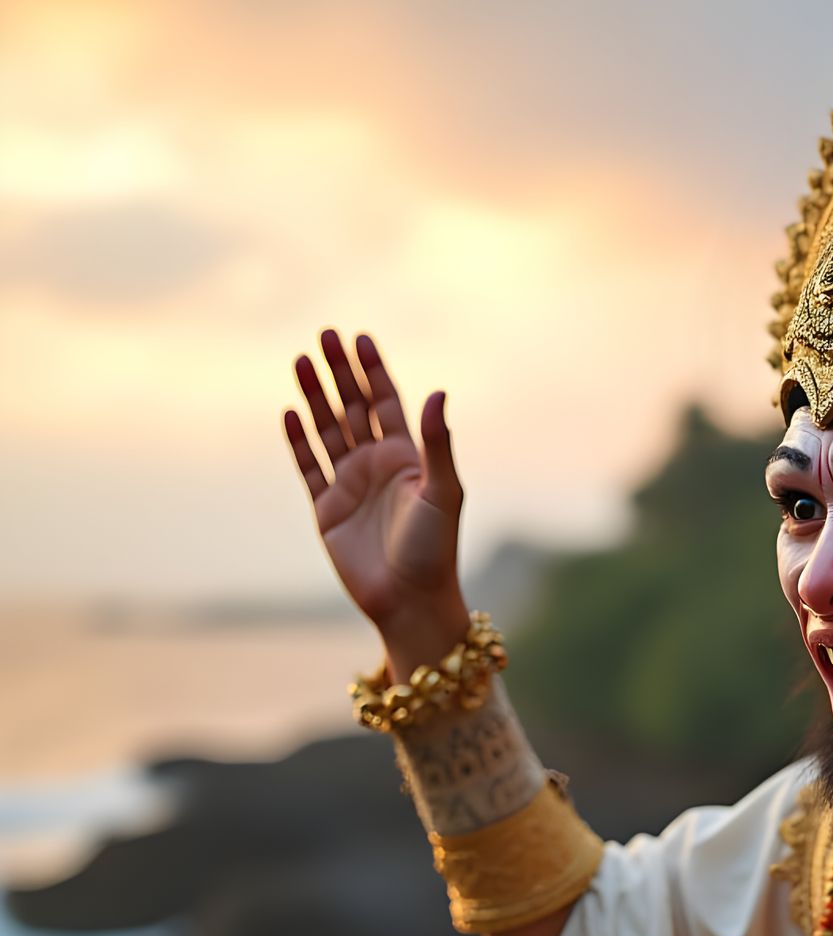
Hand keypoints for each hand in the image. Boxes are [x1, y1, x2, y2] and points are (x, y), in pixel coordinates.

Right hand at [283, 329, 467, 657]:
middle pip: (354, 409)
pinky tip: (289, 413)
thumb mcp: (441, 491)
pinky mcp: (327, 510)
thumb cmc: (435, 549)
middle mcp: (377, 467)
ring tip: (301, 360)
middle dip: (340, 373)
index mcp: (408, 459)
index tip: (360, 338)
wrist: (410, 600)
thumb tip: (438, 392)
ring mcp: (350, 486)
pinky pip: (308, 468)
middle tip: (325, 335)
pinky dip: (299, 441)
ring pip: (328, 431)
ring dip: (315, 397)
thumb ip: (437, 443)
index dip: (373, 371)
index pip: (387, 403)